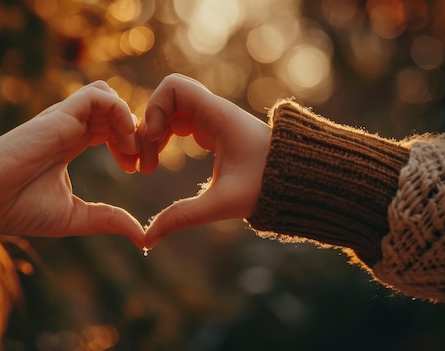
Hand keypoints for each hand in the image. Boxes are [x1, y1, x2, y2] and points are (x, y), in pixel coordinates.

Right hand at [0, 81, 143, 247]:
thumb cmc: (16, 208)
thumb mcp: (74, 217)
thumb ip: (107, 220)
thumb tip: (141, 237)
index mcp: (71, 144)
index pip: (111, 129)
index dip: (131, 144)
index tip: (137, 169)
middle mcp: (69, 127)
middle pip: (115, 113)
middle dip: (137, 134)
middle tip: (144, 164)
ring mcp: (64, 118)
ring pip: (109, 97)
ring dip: (129, 121)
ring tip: (133, 152)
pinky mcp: (59, 114)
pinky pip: (98, 95)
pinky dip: (119, 111)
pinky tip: (124, 140)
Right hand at [138, 73, 270, 248]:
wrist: (299, 180)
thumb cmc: (267, 187)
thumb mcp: (222, 204)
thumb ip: (183, 218)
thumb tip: (148, 241)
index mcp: (217, 117)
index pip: (173, 87)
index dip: (154, 109)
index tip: (154, 141)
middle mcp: (212, 112)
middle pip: (164, 101)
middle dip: (147, 128)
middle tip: (145, 165)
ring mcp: (210, 120)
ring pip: (167, 113)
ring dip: (152, 135)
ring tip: (149, 168)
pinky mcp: (210, 131)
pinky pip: (176, 123)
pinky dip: (163, 139)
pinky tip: (160, 163)